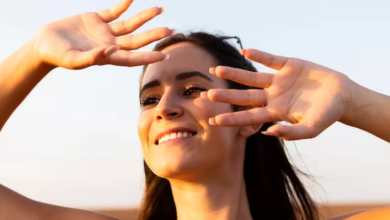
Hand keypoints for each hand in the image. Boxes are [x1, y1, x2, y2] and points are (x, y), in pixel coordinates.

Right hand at [31, 0, 171, 69]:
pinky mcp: (96, 19)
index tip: (164, 55)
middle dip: (154, 35)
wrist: (44, 43)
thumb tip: (111, 51)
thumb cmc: (57, 55)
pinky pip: (114, 11)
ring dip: (144, 17)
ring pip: (130, 24)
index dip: (148, 57)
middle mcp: (110, 44)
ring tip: (160, 9)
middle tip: (171, 30)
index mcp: (107, 57)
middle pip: (137, 40)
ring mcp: (105, 31)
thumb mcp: (72, 59)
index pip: (132, 58)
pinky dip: (123, 4)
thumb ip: (92, 57)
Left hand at [202, 49, 353, 140]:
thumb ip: (291, 133)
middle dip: (226, 96)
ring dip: (234, 74)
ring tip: (216, 70)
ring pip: (251, 77)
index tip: (215, 121)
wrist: (342, 96)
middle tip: (207, 96)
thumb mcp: (311, 129)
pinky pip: (270, 59)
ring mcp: (278, 80)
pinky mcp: (288, 65)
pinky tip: (245, 51)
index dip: (232, 119)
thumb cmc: (327, 115)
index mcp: (275, 112)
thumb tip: (268, 133)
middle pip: (244, 97)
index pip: (249, 116)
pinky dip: (259, 55)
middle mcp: (272, 96)